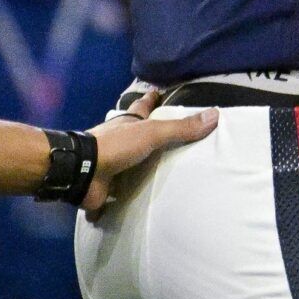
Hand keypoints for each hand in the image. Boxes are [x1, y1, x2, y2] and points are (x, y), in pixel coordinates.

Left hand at [81, 89, 217, 218]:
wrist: (83, 172)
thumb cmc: (116, 145)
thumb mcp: (153, 132)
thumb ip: (181, 128)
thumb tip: (215, 115)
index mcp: (128, 123)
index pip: (142, 105)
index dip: (150, 99)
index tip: (156, 91)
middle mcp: (118, 140)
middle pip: (133, 133)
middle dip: (142, 132)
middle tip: (158, 133)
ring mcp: (109, 164)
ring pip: (124, 162)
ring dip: (133, 166)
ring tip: (150, 173)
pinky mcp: (105, 188)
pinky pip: (116, 194)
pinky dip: (120, 199)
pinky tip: (128, 206)